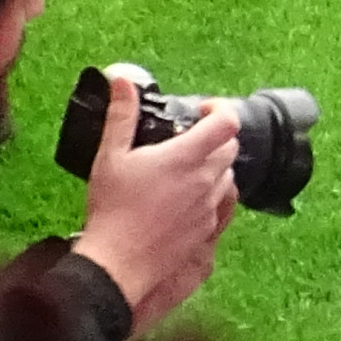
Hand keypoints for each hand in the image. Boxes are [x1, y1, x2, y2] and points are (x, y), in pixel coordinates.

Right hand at [68, 69, 239, 340]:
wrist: (118, 261)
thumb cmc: (112, 208)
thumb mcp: (110, 156)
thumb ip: (121, 116)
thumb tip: (123, 79)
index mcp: (186, 157)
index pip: (227, 122)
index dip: (220, 109)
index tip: (202, 110)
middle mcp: (207, 180)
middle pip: (230, 147)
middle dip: (214, 135)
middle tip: (187, 137)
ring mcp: (211, 205)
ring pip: (228, 174)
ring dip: (214, 164)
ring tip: (183, 166)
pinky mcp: (208, 227)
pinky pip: (223, 201)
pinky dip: (211, 191)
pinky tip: (186, 195)